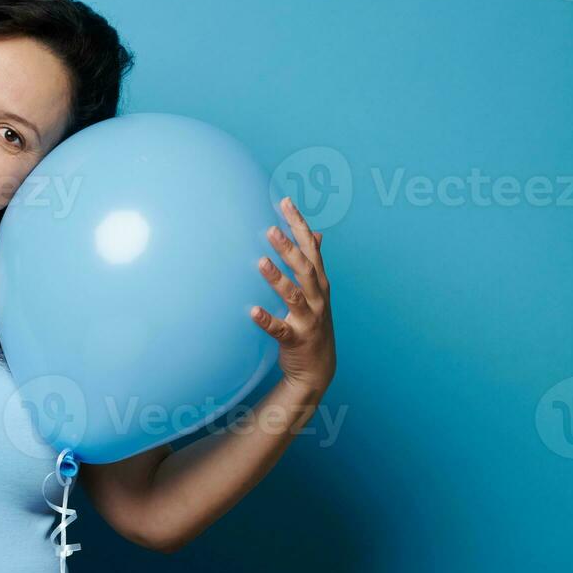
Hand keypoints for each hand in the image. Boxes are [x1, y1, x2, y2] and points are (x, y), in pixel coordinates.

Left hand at [251, 196, 336, 396]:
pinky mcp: (296, 340)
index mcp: (320, 283)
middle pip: (305, 268)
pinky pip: (280, 330)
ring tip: (260, 262)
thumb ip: (314, 263)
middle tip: (270, 229)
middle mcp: (318, 298)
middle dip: (289, 248)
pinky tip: (252, 312)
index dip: (299, 225)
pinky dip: (267, 320)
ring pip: (294, 296)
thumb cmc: (313, 324)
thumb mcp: (318, 292)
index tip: (285, 203)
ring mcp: (309, 319)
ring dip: (278, 279)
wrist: (318, 369)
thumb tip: (316, 233)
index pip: (312, 248)